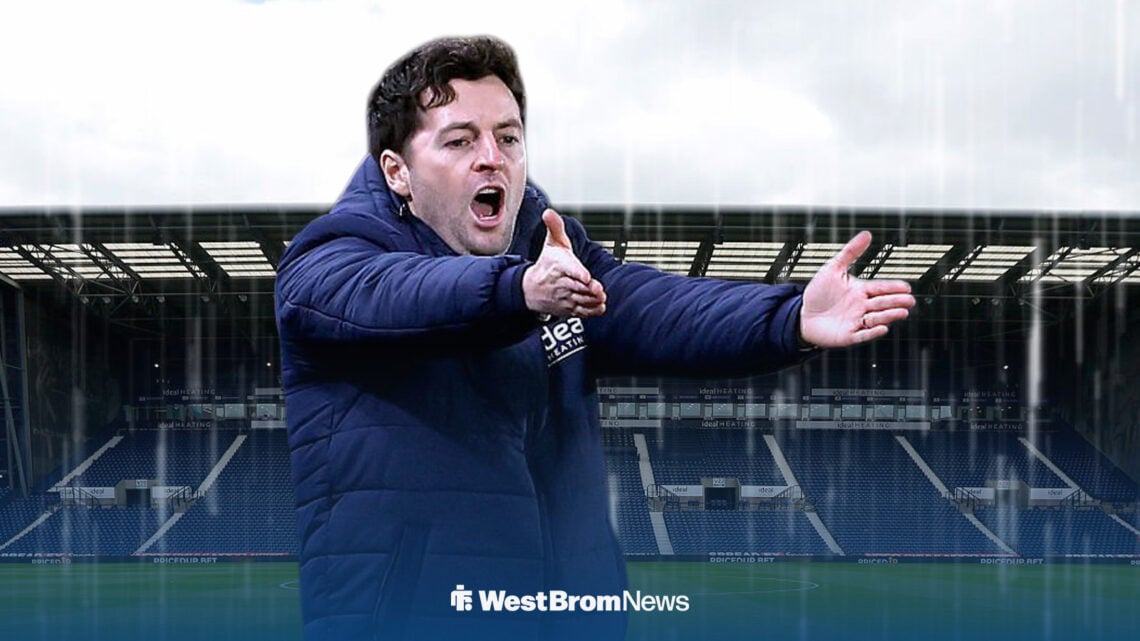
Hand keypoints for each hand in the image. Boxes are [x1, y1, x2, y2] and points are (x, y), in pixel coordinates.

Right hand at [522, 209, 606, 317]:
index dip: (577, 272)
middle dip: (587, 289)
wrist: (529, 289)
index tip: (585, 276)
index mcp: (557, 264)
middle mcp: (560, 281)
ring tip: (601, 298)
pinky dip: (590, 311)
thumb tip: (548, 212)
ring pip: (579, 299)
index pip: (567, 268)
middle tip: (599, 289)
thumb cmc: (546, 264)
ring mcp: (564, 296)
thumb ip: (555, 228)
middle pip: (575, 286)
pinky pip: (579, 311)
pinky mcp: (567, 308)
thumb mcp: (550, 244)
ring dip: (591, 300)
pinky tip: (600, 307)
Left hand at [799, 231, 914, 347]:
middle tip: (910, 300)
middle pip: (882, 303)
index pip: (881, 288)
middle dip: (896, 302)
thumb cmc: (819, 293)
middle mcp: (862, 306)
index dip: (893, 287)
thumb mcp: (833, 269)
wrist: (802, 316)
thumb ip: (850, 252)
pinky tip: (882, 328)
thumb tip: (867, 234)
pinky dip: (872, 332)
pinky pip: (863, 335)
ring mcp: (856, 322)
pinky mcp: (849, 336)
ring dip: (889, 315)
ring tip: (902, 312)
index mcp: (861, 291)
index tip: (906, 287)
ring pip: (876, 318)